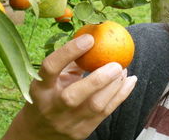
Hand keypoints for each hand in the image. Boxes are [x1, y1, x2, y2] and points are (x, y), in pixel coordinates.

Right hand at [2, 34, 137, 139]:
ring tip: (123, 69)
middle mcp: (51, 107)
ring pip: (95, 106)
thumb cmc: (48, 96)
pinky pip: (106, 112)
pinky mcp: (82, 131)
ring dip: (114, 86)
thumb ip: (69, 63)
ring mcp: (67, 122)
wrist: (38, 133)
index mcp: (40, 88)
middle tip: (116, 63)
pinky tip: (130, 81)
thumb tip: (94, 38)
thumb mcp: (50, 80)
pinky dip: (121, 95)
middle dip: (98, 79)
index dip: (69, 51)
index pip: (51, 68)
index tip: (90, 38)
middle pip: (73, 95)